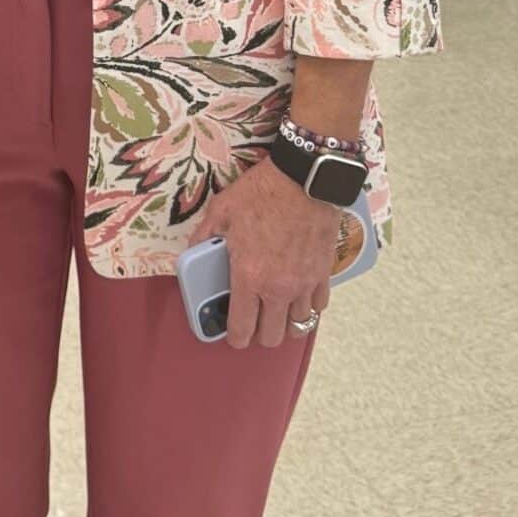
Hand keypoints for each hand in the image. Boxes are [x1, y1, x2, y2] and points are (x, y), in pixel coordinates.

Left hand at [186, 156, 341, 350]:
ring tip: (276, 309)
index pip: (242, 329)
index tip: (233, 334)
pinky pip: (318, 306)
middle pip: (272, 337)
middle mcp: (278, 288)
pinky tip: (299, 295)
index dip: (235, 338)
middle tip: (254, 320)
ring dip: (285, 322)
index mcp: (249, 276)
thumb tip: (194, 250)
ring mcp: (304, 283)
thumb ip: (204, 236)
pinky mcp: (323, 273)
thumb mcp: (222, 210)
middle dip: (260, 335)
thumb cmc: (262, 192)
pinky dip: (308, 306)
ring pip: (298, 325)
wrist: (304, 178)